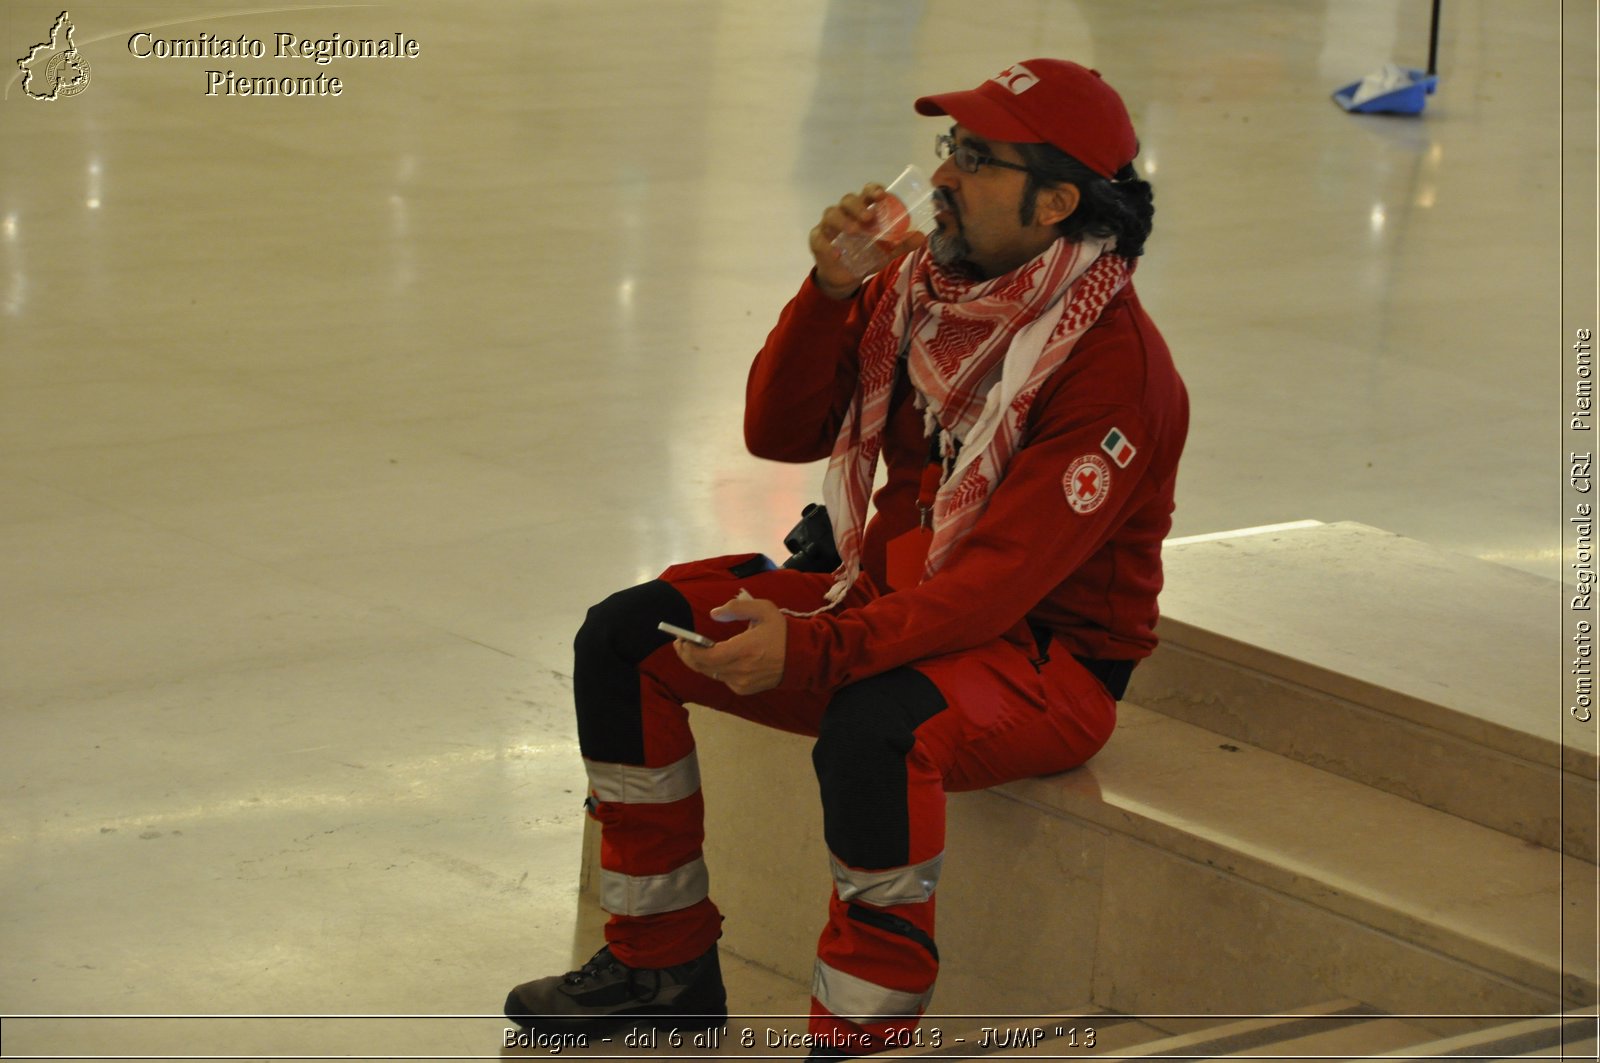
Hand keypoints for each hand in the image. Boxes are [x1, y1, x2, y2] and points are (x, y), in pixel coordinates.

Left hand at [672, 597, 787, 695]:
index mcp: (744, 650)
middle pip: (703, 667)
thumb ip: (736, 608)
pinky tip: (713, 658)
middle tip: (680, 643)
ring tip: (692, 649)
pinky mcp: (744, 689)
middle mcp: (740, 670)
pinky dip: (714, 669)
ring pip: (711, 673)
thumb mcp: (763, 609)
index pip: (706, 656)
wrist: (802, 657)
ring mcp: (742, 683)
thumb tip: (713, 614)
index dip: (690, 650)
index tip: (681, 639)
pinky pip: (722, 679)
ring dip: (700, 662)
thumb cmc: (781, 631)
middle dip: (688, 655)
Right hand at [809, 184, 927, 299]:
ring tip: (855, 231)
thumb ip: (902, 243)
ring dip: (843, 220)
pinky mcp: (818, 241)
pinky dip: (826, 245)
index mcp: (863, 210)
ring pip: (831, 213)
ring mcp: (829, 226)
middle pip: (848, 200)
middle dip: (858, 206)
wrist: (847, 277)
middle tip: (869, 217)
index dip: (873, 190)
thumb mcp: (887, 251)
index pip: (867, 192)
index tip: (882, 195)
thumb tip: (922, 236)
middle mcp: (845, 213)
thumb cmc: (867, 255)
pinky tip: (837, 254)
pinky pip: (819, 239)